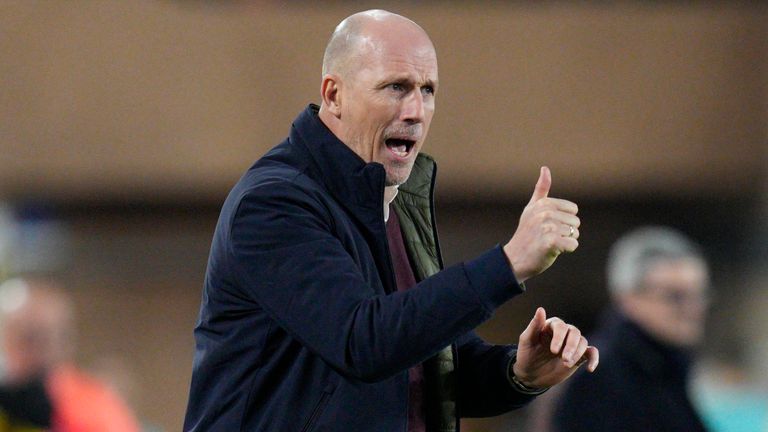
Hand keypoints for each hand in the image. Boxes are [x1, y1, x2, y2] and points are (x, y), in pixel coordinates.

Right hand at [503, 167, 578, 282]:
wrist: (515, 259)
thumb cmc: (526, 234)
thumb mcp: (531, 209)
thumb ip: (541, 189)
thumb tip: (545, 168)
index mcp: (543, 204)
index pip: (573, 210)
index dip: (564, 220)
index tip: (548, 226)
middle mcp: (545, 213)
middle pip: (576, 222)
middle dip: (566, 232)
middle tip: (547, 237)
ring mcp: (547, 227)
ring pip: (575, 234)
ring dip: (565, 241)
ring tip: (548, 243)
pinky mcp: (551, 242)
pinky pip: (573, 244)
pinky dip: (567, 250)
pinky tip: (553, 250)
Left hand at [512, 307, 598, 388]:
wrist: (531, 375)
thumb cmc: (526, 355)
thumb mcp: (527, 341)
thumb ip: (534, 326)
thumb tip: (541, 309)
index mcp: (550, 326)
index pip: (560, 326)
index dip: (559, 337)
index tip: (553, 351)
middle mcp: (563, 333)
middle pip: (575, 332)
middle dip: (571, 346)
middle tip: (564, 360)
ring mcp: (572, 344)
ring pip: (583, 342)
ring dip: (577, 353)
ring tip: (566, 365)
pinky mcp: (579, 356)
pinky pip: (592, 353)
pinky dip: (594, 359)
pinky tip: (590, 369)